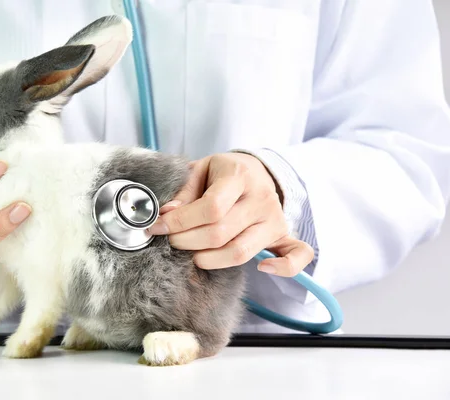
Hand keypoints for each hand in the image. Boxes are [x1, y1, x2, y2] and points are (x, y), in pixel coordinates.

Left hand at [147, 153, 313, 275]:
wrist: (255, 170)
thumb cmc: (223, 172)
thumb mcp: (200, 170)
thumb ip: (183, 192)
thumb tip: (167, 215)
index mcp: (239, 176)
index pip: (211, 207)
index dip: (180, 222)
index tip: (158, 227)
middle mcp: (260, 198)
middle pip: (220, 233)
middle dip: (187, 241)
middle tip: (171, 241)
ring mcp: (274, 219)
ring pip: (241, 252)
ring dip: (210, 259)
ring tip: (192, 253)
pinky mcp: (283, 234)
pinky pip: (296, 255)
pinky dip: (284, 268)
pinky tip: (263, 269)